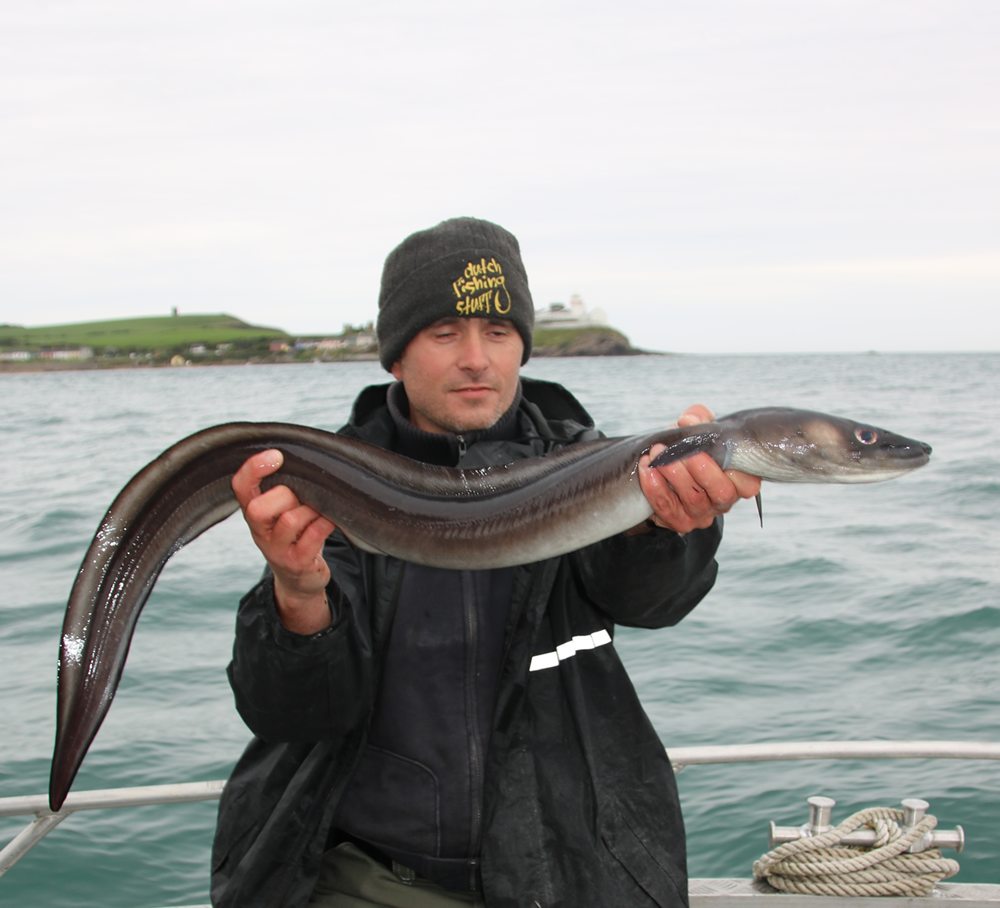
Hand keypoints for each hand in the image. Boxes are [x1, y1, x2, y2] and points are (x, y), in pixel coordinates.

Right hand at [232, 450, 336, 631]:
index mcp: (253, 512)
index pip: (241, 486)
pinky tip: (330, 521)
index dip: (253, 469)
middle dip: (287, 496)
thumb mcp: (283, 511)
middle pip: (260, 507)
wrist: (300, 579)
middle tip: (302, 499)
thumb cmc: (296, 535)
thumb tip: (309, 460)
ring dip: (311, 510)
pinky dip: (325, 523)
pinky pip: (313, 535)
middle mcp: (259, 531)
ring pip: (290, 519)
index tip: (276, 455)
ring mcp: (276, 550)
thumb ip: (286, 488)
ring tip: (319, 512)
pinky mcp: (297, 563)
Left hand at [637, 404, 760, 534]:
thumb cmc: (691, 449)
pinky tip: (646, 467)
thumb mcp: (701, 431)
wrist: (665, 469)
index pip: (749, 483)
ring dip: (674, 474)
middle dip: (700, 468)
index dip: (733, 465)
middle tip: (680, 449)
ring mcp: (703, 515)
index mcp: (739, 481)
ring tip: (658, 453)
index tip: (712, 443)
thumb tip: (689, 420)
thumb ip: (701, 419)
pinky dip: (654, 486)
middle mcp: (724, 501)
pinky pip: (667, 507)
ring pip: (693, 499)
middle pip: (721, 492)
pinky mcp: (680, 521)